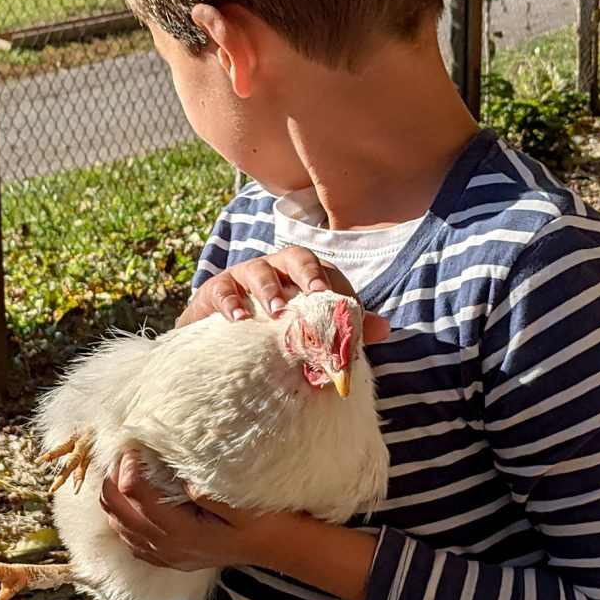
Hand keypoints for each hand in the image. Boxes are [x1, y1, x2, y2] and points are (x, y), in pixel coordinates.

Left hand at [100, 452, 274, 571]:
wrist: (278, 548)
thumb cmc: (264, 521)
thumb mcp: (242, 503)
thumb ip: (207, 491)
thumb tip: (178, 473)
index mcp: (181, 531)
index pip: (135, 491)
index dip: (129, 463)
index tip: (139, 443)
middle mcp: (166, 546)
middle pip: (116, 508)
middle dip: (113, 476)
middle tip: (128, 452)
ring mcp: (165, 555)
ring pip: (117, 524)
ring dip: (115, 495)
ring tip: (127, 469)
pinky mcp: (168, 557)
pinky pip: (130, 539)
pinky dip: (124, 516)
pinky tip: (135, 499)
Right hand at [177, 247, 389, 343]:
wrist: (219, 342)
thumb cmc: (272, 332)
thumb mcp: (307, 332)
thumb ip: (344, 329)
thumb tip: (384, 328)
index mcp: (301, 277)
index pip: (325, 272)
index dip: (338, 286)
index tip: (346, 308)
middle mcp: (276, 270)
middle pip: (294, 256)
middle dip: (307, 272)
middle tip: (317, 294)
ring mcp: (244, 277)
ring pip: (258, 270)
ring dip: (270, 289)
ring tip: (277, 312)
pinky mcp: (215, 291)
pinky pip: (224, 290)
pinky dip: (232, 303)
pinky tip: (240, 320)